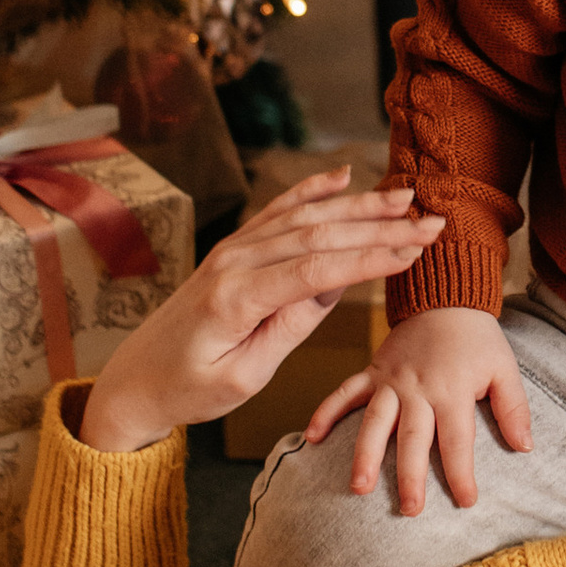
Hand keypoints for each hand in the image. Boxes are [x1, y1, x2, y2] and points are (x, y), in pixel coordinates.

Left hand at [79, 169, 445, 454]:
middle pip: (318, 233)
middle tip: (430, 220)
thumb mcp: (243, 376)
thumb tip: (332, 287)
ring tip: (404, 196)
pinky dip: (311, 190)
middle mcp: (233, 262)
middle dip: (379, 226)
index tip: (415, 251)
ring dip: (357, 205)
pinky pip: (276, 211)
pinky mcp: (231, 251)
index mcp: (236, 298)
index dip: (370, 258)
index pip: (317, 269)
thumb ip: (287, 329)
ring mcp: (231, 251)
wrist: (134, 381)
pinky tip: (342, 176)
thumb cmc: (187, 390)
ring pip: (302, 216)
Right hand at [303, 303, 531, 513]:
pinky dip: (326, 412)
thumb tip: (525, 447)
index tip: (466, 501)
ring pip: (374, 421)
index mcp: (452, 391)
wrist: (445, 297)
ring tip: (358, 486)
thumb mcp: (505, 368)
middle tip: (409, 510)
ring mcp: (391, 381)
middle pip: (412, 439)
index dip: (461, 473)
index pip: (457, 440)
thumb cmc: (478, 339)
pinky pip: (345, 392)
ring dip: (364, 454)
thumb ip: (514, 407)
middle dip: (409, 476)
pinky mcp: (372, 371)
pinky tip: (311, 438)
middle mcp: (418, 389)